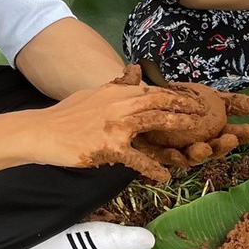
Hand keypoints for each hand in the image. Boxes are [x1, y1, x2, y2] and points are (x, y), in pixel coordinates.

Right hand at [29, 82, 207, 182]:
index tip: (196, 100)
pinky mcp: (110, 147)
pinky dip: (152, 169)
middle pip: (161, 102)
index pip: (154, 90)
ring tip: (198, 140)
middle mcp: (120, 104)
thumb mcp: (94, 92)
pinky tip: (164, 177)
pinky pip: (137, 159)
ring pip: (155, 123)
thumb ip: (118, 85)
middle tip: (207, 116)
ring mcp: (116, 125)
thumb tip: (135, 70)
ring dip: (179, 129)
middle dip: (186, 108)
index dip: (177, 96)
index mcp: (118, 92)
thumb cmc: (67, 115)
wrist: (42, 132)